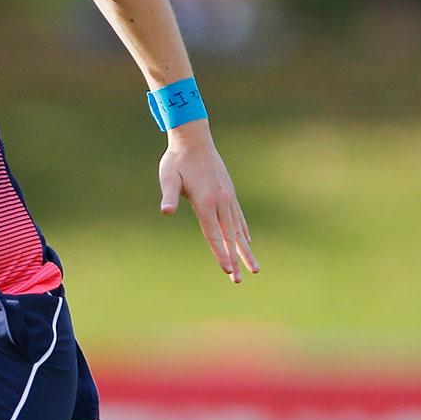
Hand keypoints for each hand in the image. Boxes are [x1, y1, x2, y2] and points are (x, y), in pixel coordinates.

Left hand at [157, 123, 257, 280]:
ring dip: (245, 250)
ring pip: (238, 229)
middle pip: (230, 237)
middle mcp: (221, 201)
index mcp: (206, 201)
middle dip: (236, 260)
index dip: (221, 254)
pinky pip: (239, 218)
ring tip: (255, 268)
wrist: (194, 139)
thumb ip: (169, 195)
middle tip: (239, 280)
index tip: (228, 271)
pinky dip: (244, 232)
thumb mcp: (168, 176)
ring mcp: (228, 198)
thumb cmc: (177, 160)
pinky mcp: (229, 193)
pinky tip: (248, 242)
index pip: (214, 234)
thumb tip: (165, 210)